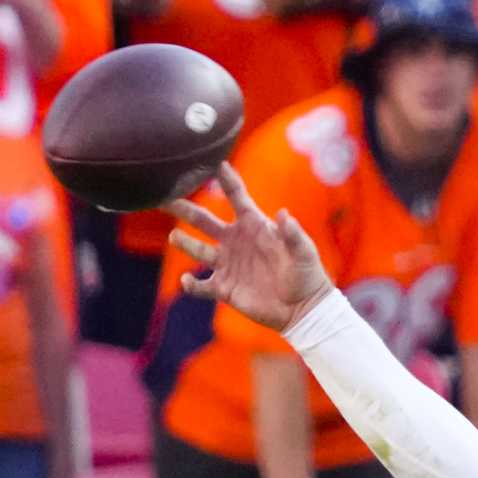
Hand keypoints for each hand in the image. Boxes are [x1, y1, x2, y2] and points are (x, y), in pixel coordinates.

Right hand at [167, 162, 334, 333]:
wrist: (303, 309)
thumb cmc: (307, 275)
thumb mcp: (304, 253)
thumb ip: (293, 234)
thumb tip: (284, 213)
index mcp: (253, 226)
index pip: (235, 197)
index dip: (225, 179)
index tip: (212, 161)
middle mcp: (234, 241)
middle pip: (202, 220)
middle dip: (183, 207)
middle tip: (163, 196)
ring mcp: (227, 264)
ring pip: (197, 249)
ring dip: (184, 242)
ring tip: (176, 236)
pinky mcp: (224, 288)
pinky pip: (201, 285)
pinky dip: (191, 284)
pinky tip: (188, 281)